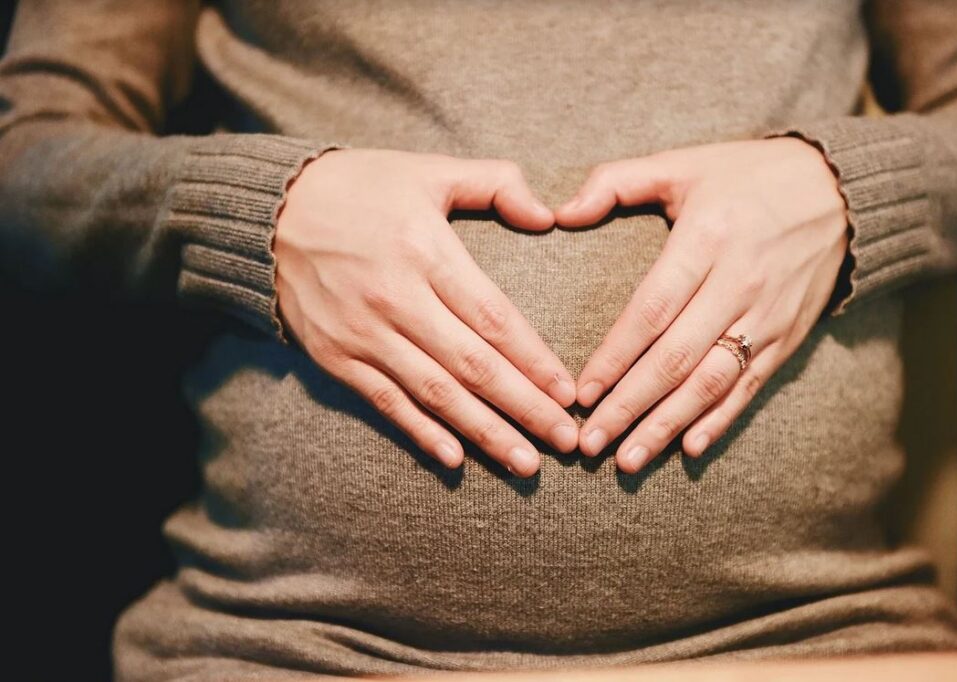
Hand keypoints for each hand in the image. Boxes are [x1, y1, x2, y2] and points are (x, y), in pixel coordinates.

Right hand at [274, 149, 577, 476]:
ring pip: (435, 393)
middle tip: (567, 442)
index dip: (535, 360)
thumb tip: (547, 216)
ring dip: (484, 432)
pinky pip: (385, 402)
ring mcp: (362, 333)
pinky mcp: (335, 357)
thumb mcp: (428, 170)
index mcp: (425, 250)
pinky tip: (456, 459)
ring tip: (527, 463)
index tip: (569, 393)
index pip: (493, 318)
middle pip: (473, 366)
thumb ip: (495, 183)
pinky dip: (421, 432)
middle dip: (525, 408)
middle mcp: (395, 298)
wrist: (269, 210)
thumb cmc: (360, 187)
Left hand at [555, 137, 848, 471]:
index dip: (615, 356)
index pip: (652, 310)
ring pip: (711, 382)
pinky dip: (720, 420)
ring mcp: (768, 315)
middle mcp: (739, 283)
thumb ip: (616, 182)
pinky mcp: (789, 336)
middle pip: (676, 358)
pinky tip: (689, 449)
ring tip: (628, 460)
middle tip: (590, 443)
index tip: (581, 393)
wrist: (841, 189)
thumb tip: (559, 213)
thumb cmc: (747, 176)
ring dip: (667, 425)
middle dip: (630, 406)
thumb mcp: (682, 163)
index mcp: (707, 239)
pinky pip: (750, 386)